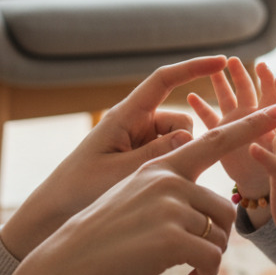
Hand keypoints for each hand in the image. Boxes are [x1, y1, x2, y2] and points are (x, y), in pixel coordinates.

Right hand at [0, 102, 275, 274]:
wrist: (65, 267)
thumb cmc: (102, 239)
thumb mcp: (134, 201)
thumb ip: (170, 194)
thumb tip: (208, 209)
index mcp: (161, 167)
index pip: (215, 140)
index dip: (250, 126)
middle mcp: (168, 180)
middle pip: (224, 209)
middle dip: (216, 239)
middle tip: (196, 259)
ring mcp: (169, 207)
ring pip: (221, 235)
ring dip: (211, 259)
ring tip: (188, 270)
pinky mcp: (171, 238)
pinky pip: (213, 258)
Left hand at [2, 56, 228, 259]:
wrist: (53, 214)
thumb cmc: (79, 190)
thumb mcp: (119, 173)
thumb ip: (156, 154)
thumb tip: (189, 135)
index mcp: (125, 116)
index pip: (164, 80)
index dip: (194, 68)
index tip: (222, 61)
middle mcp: (135, 124)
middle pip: (180, 121)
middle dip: (184, 143)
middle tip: (161, 173)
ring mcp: (139, 142)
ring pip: (180, 143)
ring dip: (177, 161)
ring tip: (150, 186)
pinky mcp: (141, 159)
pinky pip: (170, 157)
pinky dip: (172, 169)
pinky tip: (158, 191)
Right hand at [187, 58, 275, 197]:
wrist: (267, 192)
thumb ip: (274, 160)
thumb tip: (267, 156)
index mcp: (273, 123)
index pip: (274, 98)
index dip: (270, 83)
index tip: (265, 67)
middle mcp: (254, 120)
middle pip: (248, 91)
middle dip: (241, 75)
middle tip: (233, 61)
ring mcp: (236, 126)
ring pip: (227, 99)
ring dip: (221, 84)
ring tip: (214, 69)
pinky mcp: (222, 137)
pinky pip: (210, 119)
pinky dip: (202, 108)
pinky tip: (191, 96)